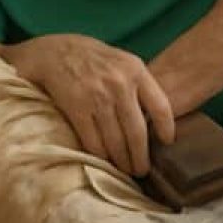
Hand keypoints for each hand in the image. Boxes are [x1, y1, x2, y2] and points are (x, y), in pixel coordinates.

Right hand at [0, 34, 175, 175]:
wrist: (55, 52)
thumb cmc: (93, 59)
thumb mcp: (123, 61)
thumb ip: (139, 84)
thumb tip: (155, 118)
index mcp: (136, 71)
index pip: (161, 107)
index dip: (166, 129)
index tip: (167, 143)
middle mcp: (120, 85)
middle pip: (137, 132)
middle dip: (141, 157)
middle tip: (142, 170)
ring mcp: (98, 98)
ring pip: (115, 141)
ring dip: (121, 161)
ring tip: (125, 170)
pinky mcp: (77, 109)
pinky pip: (93, 142)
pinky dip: (100, 156)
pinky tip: (104, 161)